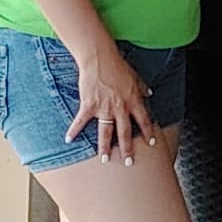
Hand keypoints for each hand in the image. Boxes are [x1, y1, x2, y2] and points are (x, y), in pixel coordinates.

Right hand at [63, 45, 154, 162]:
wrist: (100, 59)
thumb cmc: (118, 66)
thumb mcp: (135, 77)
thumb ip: (142, 88)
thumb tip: (150, 93)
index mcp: (133, 100)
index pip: (144, 120)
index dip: (148, 132)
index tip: (152, 143)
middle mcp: (120, 107)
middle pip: (125, 132)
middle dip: (127, 149)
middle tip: (128, 162)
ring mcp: (104, 108)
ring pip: (106, 132)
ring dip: (105, 147)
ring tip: (104, 159)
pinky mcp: (89, 105)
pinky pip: (81, 121)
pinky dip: (74, 130)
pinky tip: (69, 139)